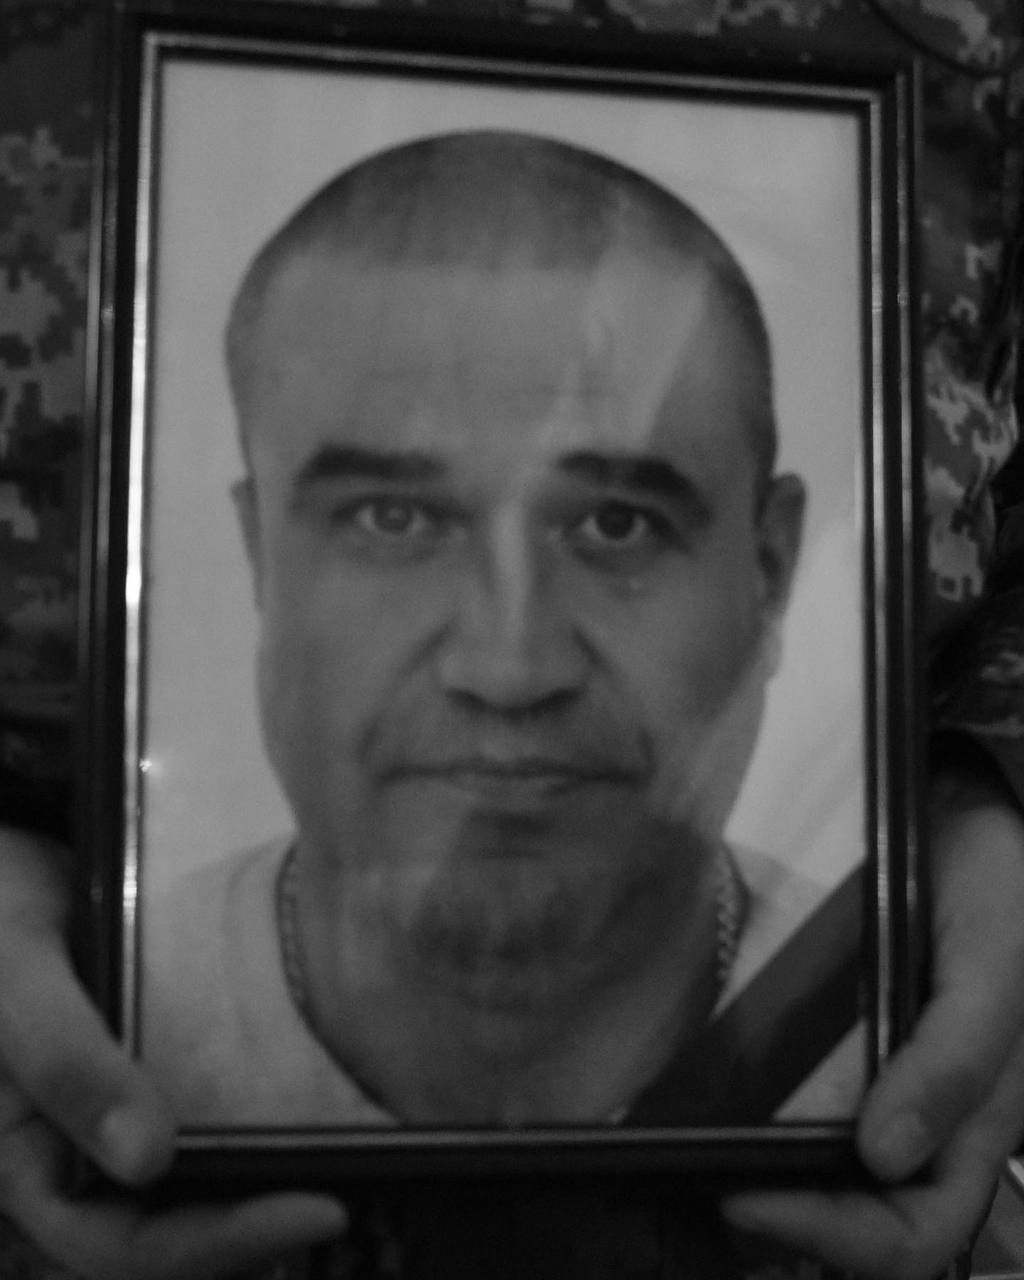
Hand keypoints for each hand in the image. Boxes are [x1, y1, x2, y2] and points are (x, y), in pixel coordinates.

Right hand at [0, 826, 346, 1279]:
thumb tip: (149, 1160)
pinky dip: (263, 1117)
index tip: (319, 1207)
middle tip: (355, 1183)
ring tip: (356, 1153)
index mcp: (31, 1161)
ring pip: (198, 1181)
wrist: (6, 867)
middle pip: (172, 1228)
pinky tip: (324, 1094)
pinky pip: (213, 1113)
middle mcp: (81, 1154)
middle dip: (259, 1224)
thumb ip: (67, 1062)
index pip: (121, 1243)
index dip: (219, 1243)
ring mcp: (121, 1113)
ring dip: (267, 1179)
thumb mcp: (18, 983)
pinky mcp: (159, 1068)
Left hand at [721, 759, 1023, 1278]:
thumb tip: (884, 1158)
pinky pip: (814, 1109)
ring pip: (836, 1179)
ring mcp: (891, 1085)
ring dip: (775, 1187)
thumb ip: (955, 1062)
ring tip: (701, 1161)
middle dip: (792, 1223)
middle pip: (866, 1222)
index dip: (836, 1237)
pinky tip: (719, 1109)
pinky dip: (768, 1127)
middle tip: (710, 1185)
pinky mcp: (855, 1044)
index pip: (914, 1234)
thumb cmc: (998, 892)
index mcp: (980, 1124)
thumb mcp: (992, 966)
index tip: (744, 1196)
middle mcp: (933, 1123)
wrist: (968, 816)